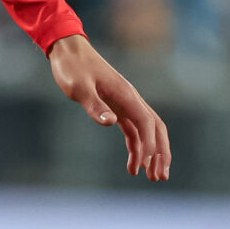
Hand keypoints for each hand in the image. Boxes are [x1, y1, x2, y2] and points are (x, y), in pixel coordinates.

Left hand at [47, 33, 171, 181]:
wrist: (68, 50)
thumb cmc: (72, 68)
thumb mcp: (79, 88)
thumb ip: (95, 106)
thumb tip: (112, 122)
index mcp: (126, 95)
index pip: (146, 122)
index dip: (150, 144)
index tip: (146, 164)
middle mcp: (131, 99)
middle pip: (155, 128)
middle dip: (161, 153)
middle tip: (160, 177)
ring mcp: (125, 103)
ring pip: (147, 131)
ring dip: (151, 154)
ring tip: (151, 177)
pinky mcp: (116, 107)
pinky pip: (133, 130)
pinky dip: (137, 147)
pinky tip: (134, 164)